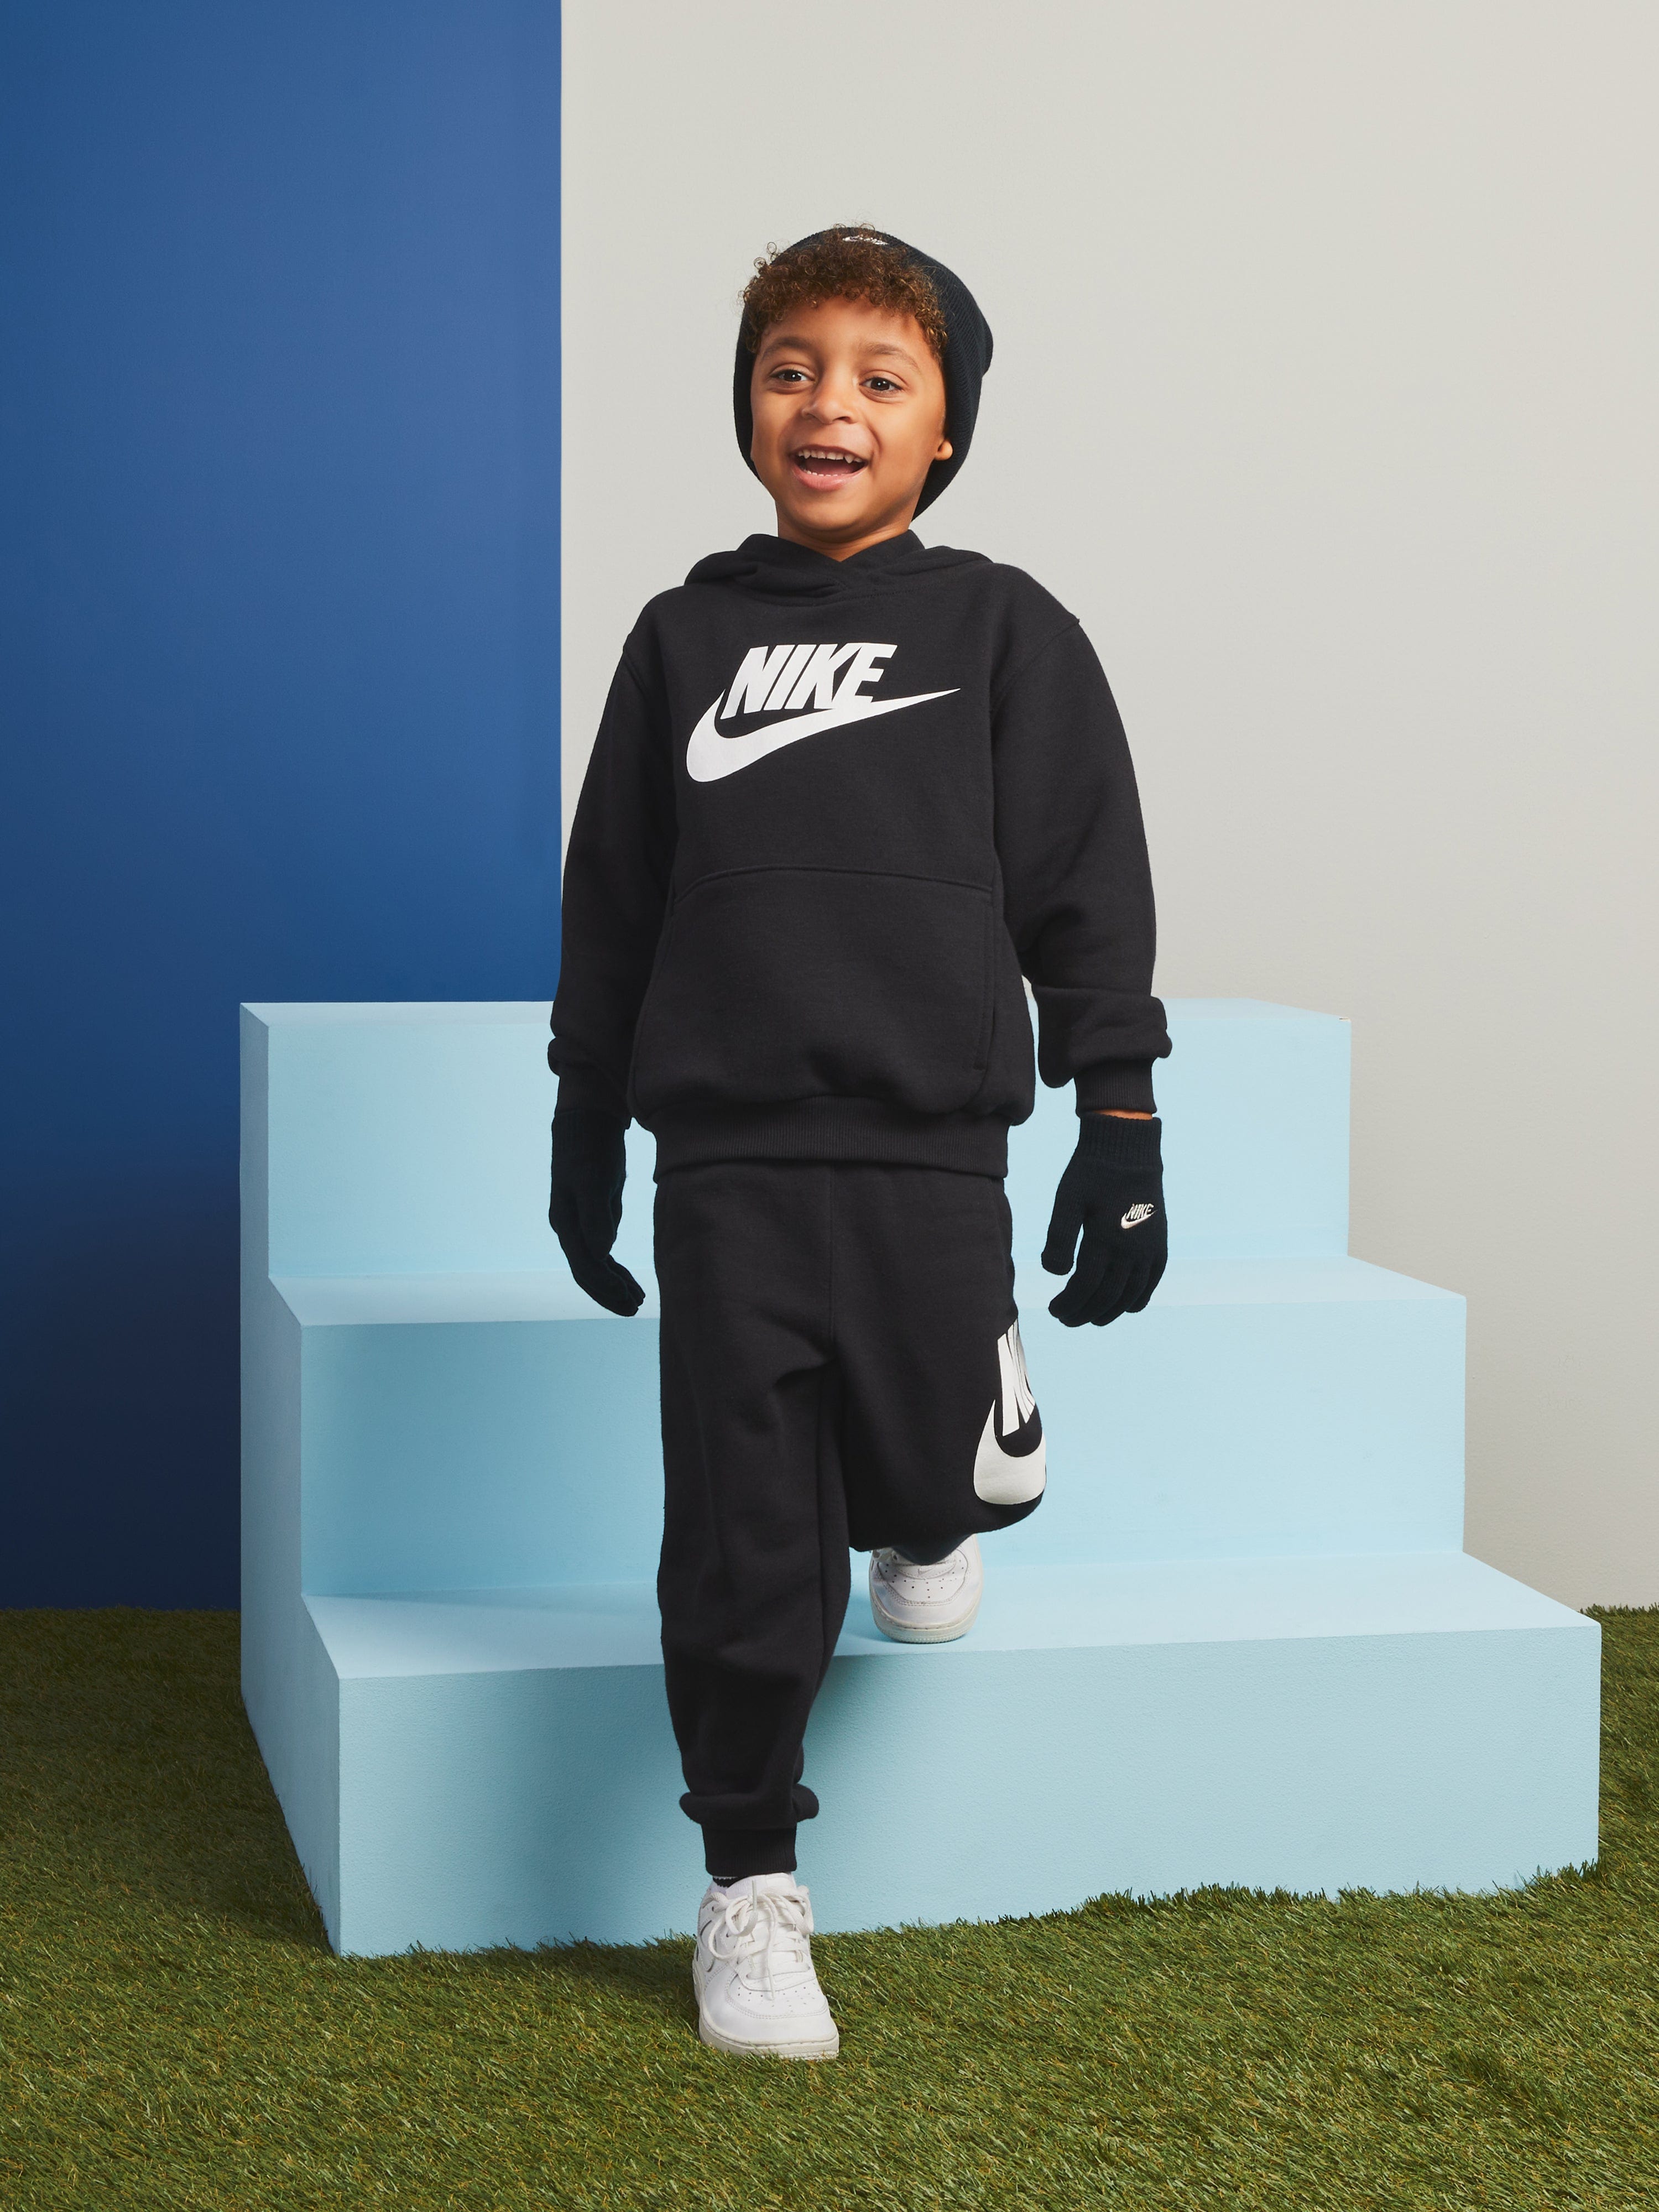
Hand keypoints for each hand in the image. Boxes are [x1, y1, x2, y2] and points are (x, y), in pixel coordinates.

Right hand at [549, 1110, 645, 1315]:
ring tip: (638, 1300)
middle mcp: (570, 1229)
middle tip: (634, 1309)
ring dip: (615, 1285)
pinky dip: (617, 1270)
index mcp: (566, 1223)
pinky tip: (632, 1281)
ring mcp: (582, 1226)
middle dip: (609, 1293)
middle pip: (588, 1272)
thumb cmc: (590, 1150)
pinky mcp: (595, 1219)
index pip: (584, 1266)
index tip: (627, 1299)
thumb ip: (596, 1216)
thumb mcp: (593, 1180)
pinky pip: (604, 1254)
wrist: (587, 1125)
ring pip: (597, 1266)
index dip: (604, 1286)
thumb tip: (602, 1254)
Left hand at [1041, 1113, 1166, 1326]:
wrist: (1128, 1148)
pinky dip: (1137, 1300)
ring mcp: (1150, 1249)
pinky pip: (1151, 1282)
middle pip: (1106, 1297)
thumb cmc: (1091, 1172)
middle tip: (1064, 1317)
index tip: (1052, 1309)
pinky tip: (1124, 1307)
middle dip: (1083, 1312)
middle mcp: (1132, 1250)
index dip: (1068, 1304)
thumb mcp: (1067, 1200)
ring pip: (1130, 1295)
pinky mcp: (1160, 1244)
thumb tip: (1056, 1275)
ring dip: (1108, 1312)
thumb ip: (1060, 1238)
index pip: (1085, 1287)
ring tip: (1089, 1317)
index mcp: (1106, 1239)